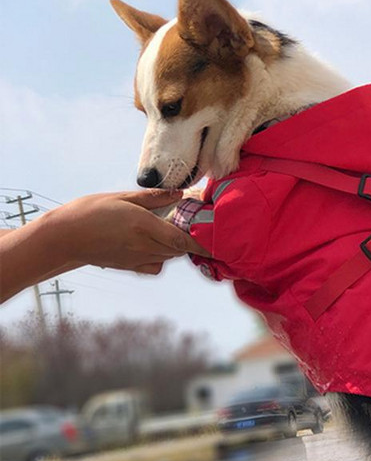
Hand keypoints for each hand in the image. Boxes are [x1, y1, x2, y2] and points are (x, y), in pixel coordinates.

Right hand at [43, 190, 210, 274]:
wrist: (64, 237)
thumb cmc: (90, 211)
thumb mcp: (122, 197)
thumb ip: (153, 198)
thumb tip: (179, 194)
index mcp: (143, 226)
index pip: (182, 239)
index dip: (201, 242)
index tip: (215, 241)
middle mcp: (143, 245)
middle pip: (179, 249)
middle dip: (191, 241)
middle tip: (198, 228)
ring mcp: (137, 259)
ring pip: (169, 257)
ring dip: (178, 248)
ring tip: (179, 233)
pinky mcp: (130, 267)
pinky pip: (156, 265)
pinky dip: (163, 258)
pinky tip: (157, 245)